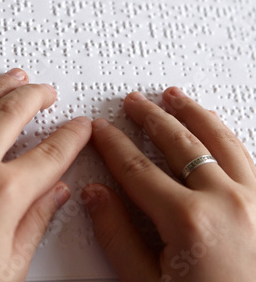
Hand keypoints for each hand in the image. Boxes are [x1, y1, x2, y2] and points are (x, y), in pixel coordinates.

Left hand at [0, 69, 90, 281]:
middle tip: (48, 92)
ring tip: (15, 77)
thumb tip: (55, 194)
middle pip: (14, 112)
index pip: (52, 153)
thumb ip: (35, 223)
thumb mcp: (5, 269)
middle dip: (37, 96)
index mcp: (2, 193)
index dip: (72, 137)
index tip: (80, 128)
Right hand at [82, 87, 255, 281]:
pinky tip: (215, 126)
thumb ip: (118, 237)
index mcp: (190, 221)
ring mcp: (255, 199)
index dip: (113, 145)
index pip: (138, 168)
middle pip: (178, 142)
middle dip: (151, 117)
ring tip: (175, 97)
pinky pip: (245, 154)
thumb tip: (95, 194)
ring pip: (218, 138)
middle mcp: (227, 201)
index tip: (100, 130)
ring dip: (192, 113)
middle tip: (134, 102)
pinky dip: (225, 133)